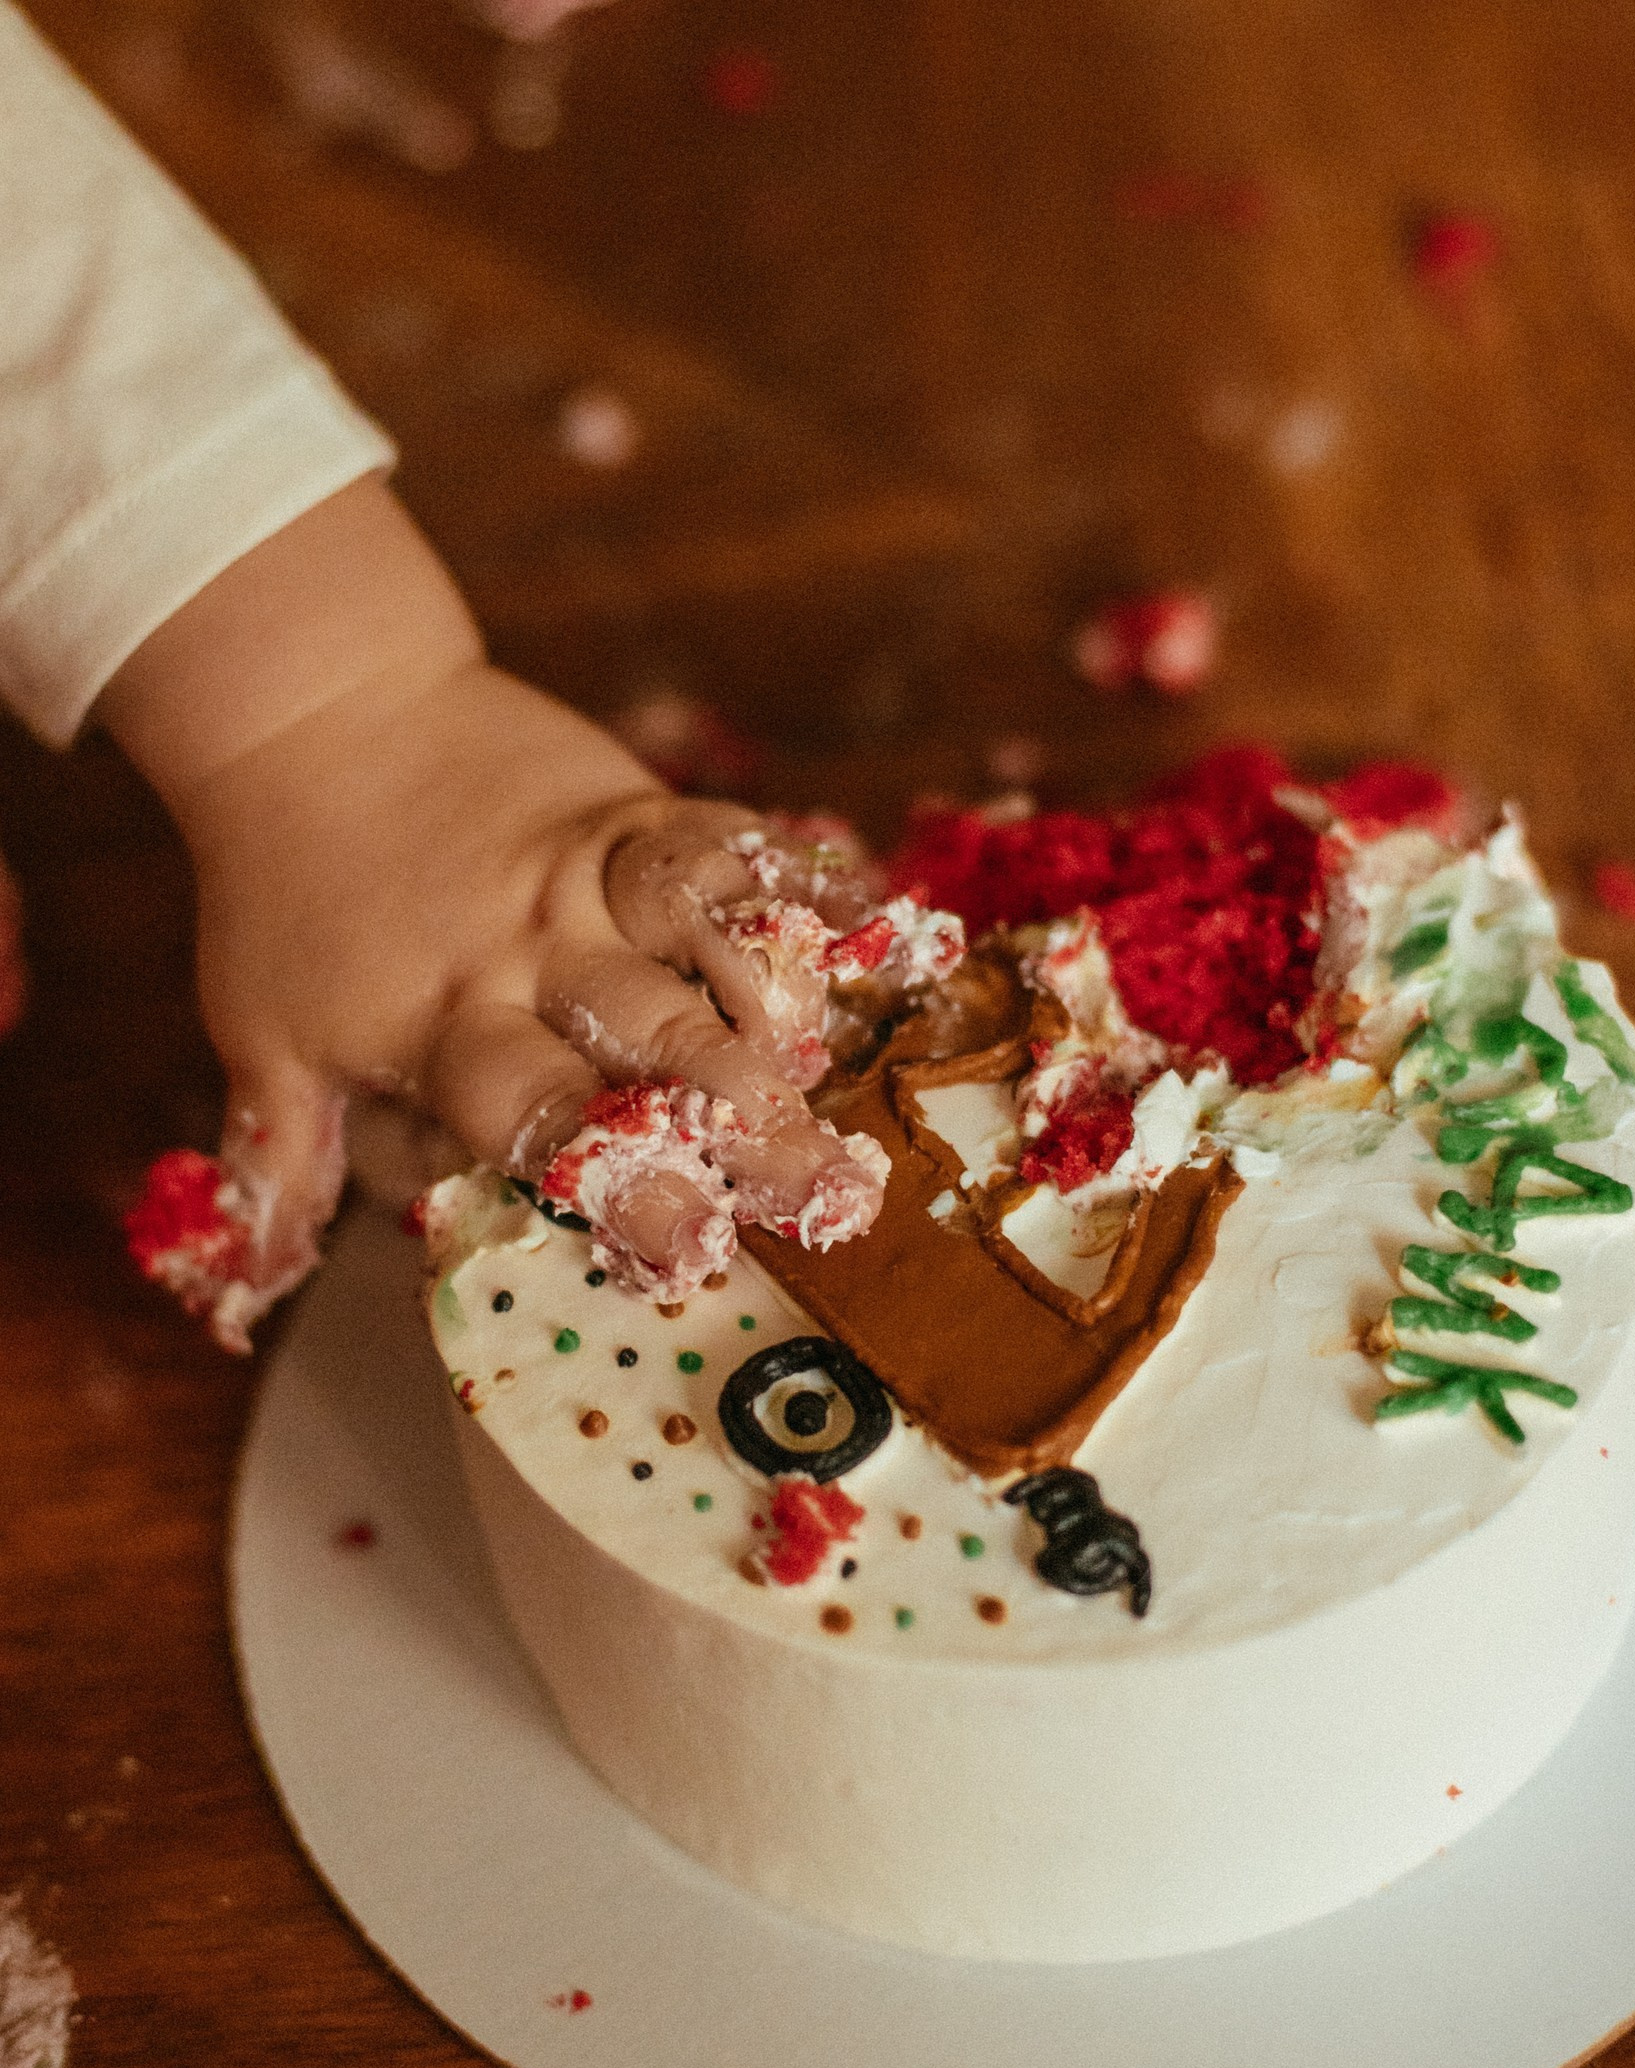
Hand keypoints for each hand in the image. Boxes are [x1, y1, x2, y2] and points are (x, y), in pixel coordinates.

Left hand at [100, 478, 882, 1339]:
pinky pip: (727, 844)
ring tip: (831, 1051)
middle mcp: (531, 954)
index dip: (614, 1181)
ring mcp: (588, 874)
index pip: (539, 1116)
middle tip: (817, 1186)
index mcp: (444, 1025)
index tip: (686, 1243)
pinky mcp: (631, 807)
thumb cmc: (283, 888)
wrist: (310, 705)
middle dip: (737, 1117)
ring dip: (773, 995)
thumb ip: (285, 1155)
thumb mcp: (260, 1030)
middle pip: (649, 1041)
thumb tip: (262, 1281)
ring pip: (700, 936)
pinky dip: (796, 879)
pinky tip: (861, 913)